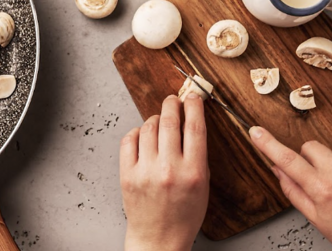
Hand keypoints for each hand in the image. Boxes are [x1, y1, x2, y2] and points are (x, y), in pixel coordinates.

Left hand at [119, 95, 209, 250]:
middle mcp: (169, 169)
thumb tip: (191, 122)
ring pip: (148, 128)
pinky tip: (142, 136)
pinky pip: (129, 140)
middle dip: (172, 104)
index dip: (194, 106)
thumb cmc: (184, 214)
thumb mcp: (203, 185)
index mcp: (193, 172)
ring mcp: (146, 171)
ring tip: (159, 122)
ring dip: (155, 119)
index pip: (195, 127)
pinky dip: (136, 133)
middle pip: (169, 121)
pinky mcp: (127, 174)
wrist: (159, 238)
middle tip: (173, 100)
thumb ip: (198, 154)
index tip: (193, 96)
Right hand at [250, 126, 331, 250]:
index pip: (287, 160)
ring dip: (330, 164)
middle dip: (307, 159)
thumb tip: (277, 169)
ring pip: (331, 151)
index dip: (268, 144)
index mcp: (323, 190)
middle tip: (316, 179)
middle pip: (309, 147)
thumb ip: (292, 190)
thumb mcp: (315, 218)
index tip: (256, 132)